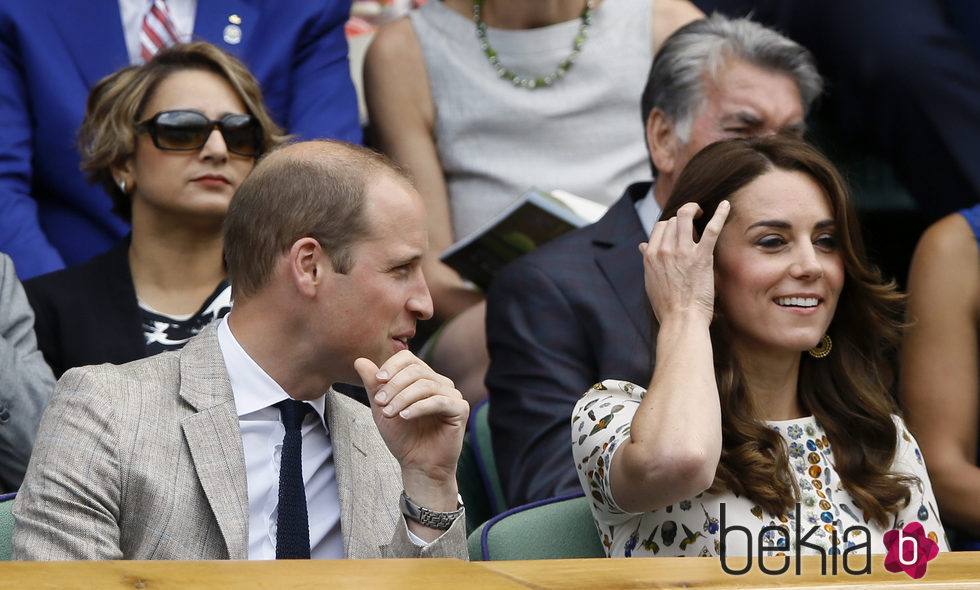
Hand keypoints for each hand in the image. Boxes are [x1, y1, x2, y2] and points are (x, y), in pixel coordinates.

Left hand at [354, 351, 467, 510]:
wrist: (418, 465)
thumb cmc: (403, 437)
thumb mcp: (382, 408)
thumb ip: (373, 385)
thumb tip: (360, 360)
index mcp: (423, 378)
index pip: (408, 358)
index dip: (392, 366)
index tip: (377, 381)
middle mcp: (439, 383)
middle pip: (416, 370)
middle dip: (394, 386)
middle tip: (380, 403)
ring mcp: (452, 395)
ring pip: (426, 385)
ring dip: (403, 398)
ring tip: (389, 413)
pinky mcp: (460, 409)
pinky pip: (439, 401)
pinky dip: (418, 407)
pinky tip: (405, 417)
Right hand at [639, 201, 729, 324]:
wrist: (681, 320)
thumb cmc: (667, 306)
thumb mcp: (650, 281)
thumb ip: (648, 261)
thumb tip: (643, 246)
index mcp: (651, 255)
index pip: (659, 227)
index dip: (670, 225)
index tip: (679, 230)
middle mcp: (663, 250)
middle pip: (672, 219)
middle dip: (682, 217)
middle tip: (693, 220)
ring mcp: (682, 252)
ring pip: (685, 216)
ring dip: (694, 210)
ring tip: (702, 212)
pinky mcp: (701, 257)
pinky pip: (711, 229)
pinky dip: (719, 215)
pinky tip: (727, 205)